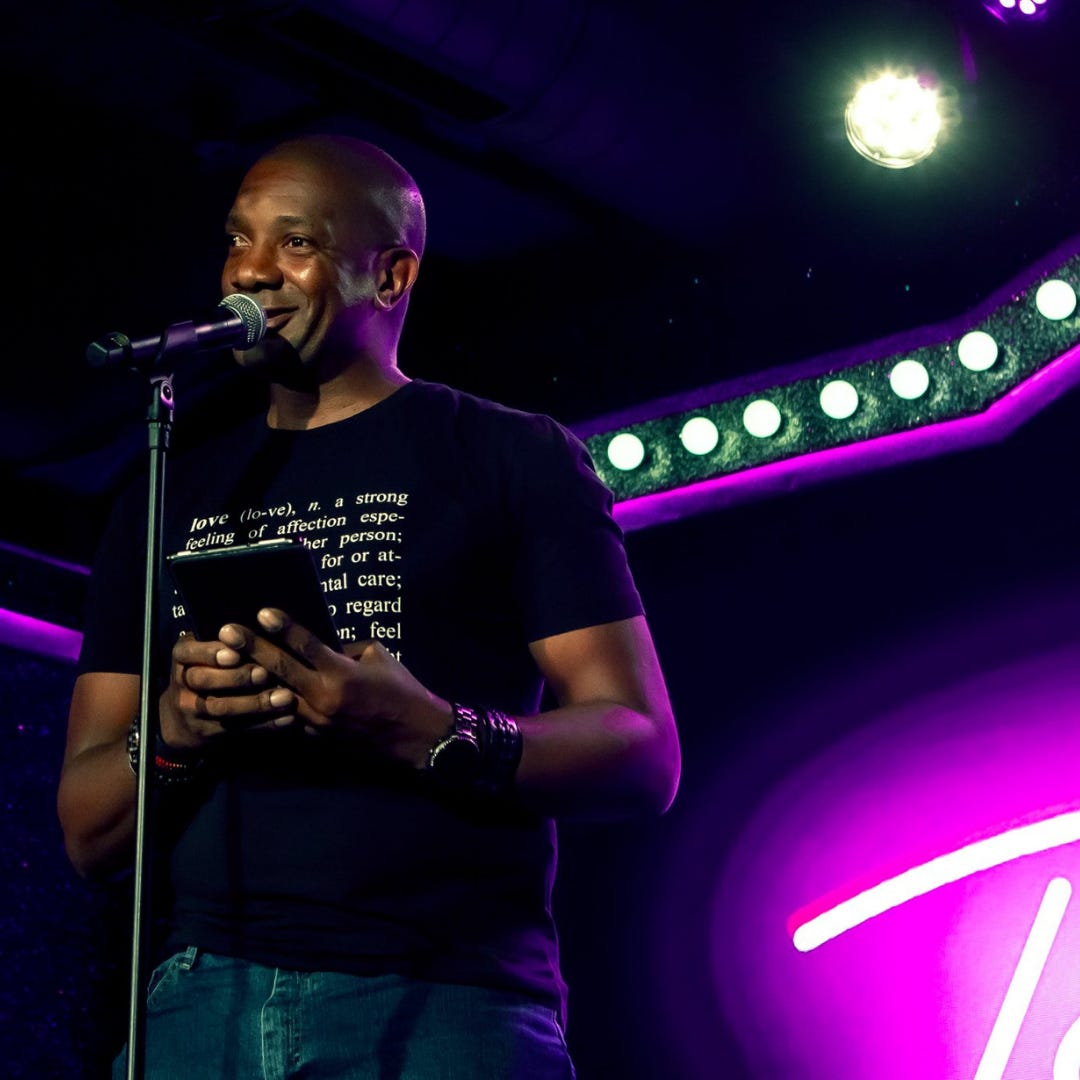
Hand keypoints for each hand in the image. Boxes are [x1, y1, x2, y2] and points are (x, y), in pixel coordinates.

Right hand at [159, 630, 298, 749]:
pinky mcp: (207, 732)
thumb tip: (265, 622)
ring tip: (285, 697)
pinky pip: (237, 729)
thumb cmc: (207, 669)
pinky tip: (287, 717)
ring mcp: (192, 711)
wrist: (181, 718)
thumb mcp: (205, 651)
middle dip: (236, 677)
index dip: (210, 653)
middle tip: (265, 673)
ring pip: (222, 708)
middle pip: (203, 681)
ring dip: (256, 703)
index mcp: (182, 657)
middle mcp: (182, 683)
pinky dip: (264, 724)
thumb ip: (226, 641)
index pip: (187, 653)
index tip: (235, 653)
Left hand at [217, 608, 451, 768]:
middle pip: (281, 669)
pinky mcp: (316, 737)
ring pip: (277, 696)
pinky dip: (272, 704)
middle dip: (252, 648)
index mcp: (343, 674)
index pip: (306, 645)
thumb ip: (346, 650)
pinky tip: (253, 693)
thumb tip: (323, 644)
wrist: (415, 736)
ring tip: (229, 663)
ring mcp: (317, 720)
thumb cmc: (402, 690)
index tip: (261, 612)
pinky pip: (289, 717)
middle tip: (226, 632)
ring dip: (254, 679)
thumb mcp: (379, 658)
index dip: (283, 627)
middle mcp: (324, 697)